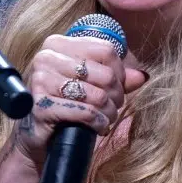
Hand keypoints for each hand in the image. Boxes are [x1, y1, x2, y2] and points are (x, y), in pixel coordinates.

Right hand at [10, 34, 145, 166]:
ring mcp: (40, 81)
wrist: (39, 138)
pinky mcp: (41, 107)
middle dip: (116, 95)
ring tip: (106, 118)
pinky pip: (85, 112)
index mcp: (57, 44)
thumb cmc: (66, 106)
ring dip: (109, 111)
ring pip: (96, 95)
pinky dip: (98, 122)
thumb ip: (116, 78)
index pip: (106, 50)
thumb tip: (142, 76)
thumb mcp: (91, 86)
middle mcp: (45, 58)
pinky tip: (98, 127)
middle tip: (112, 107)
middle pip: (104, 73)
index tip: (117, 87)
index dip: (119, 72)